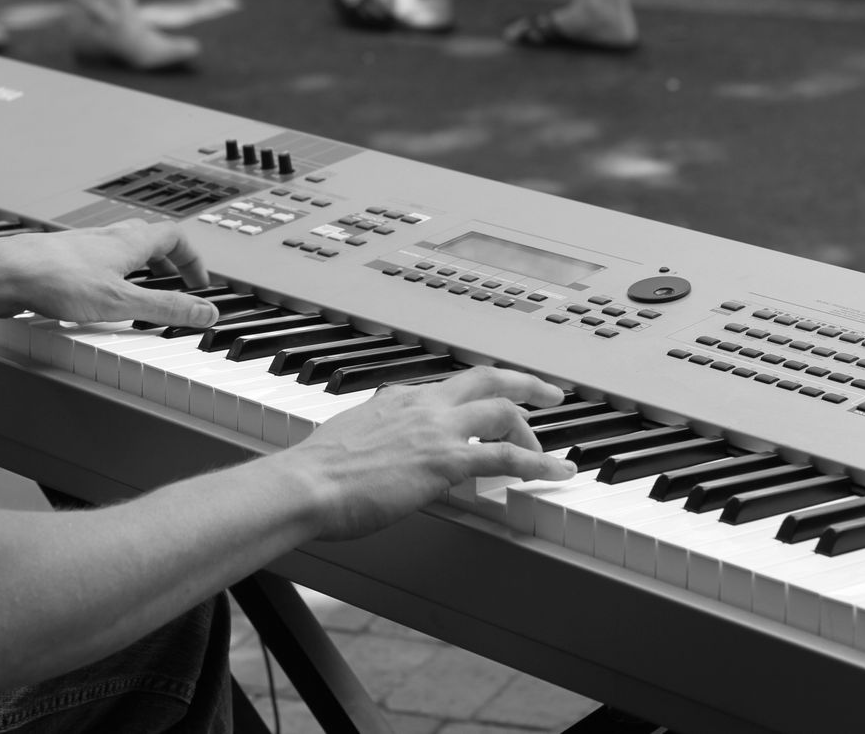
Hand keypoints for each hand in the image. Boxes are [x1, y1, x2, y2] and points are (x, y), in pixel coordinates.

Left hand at [0, 221, 219, 328]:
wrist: (5, 272)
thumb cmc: (57, 280)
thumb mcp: (123, 302)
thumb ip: (166, 308)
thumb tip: (206, 312)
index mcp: (129, 242)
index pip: (175, 238)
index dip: (192, 260)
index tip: (199, 284)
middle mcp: (106, 238)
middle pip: (147, 240)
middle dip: (166, 262)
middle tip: (173, 283)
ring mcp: (80, 246)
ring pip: (118, 249)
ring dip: (135, 268)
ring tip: (137, 291)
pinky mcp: (57, 259)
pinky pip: (93, 262)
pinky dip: (106, 276)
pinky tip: (95, 297)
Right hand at [282, 367, 575, 540]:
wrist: (307, 484)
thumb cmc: (317, 472)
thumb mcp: (350, 437)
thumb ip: (373, 434)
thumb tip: (377, 443)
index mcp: (399, 399)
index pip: (450, 388)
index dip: (477, 396)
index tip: (490, 404)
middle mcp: (423, 405)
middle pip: (487, 379)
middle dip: (524, 384)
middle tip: (549, 394)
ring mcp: (437, 430)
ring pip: (503, 413)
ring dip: (533, 432)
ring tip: (552, 452)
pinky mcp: (446, 460)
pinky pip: (507, 457)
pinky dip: (540, 463)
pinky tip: (556, 472)